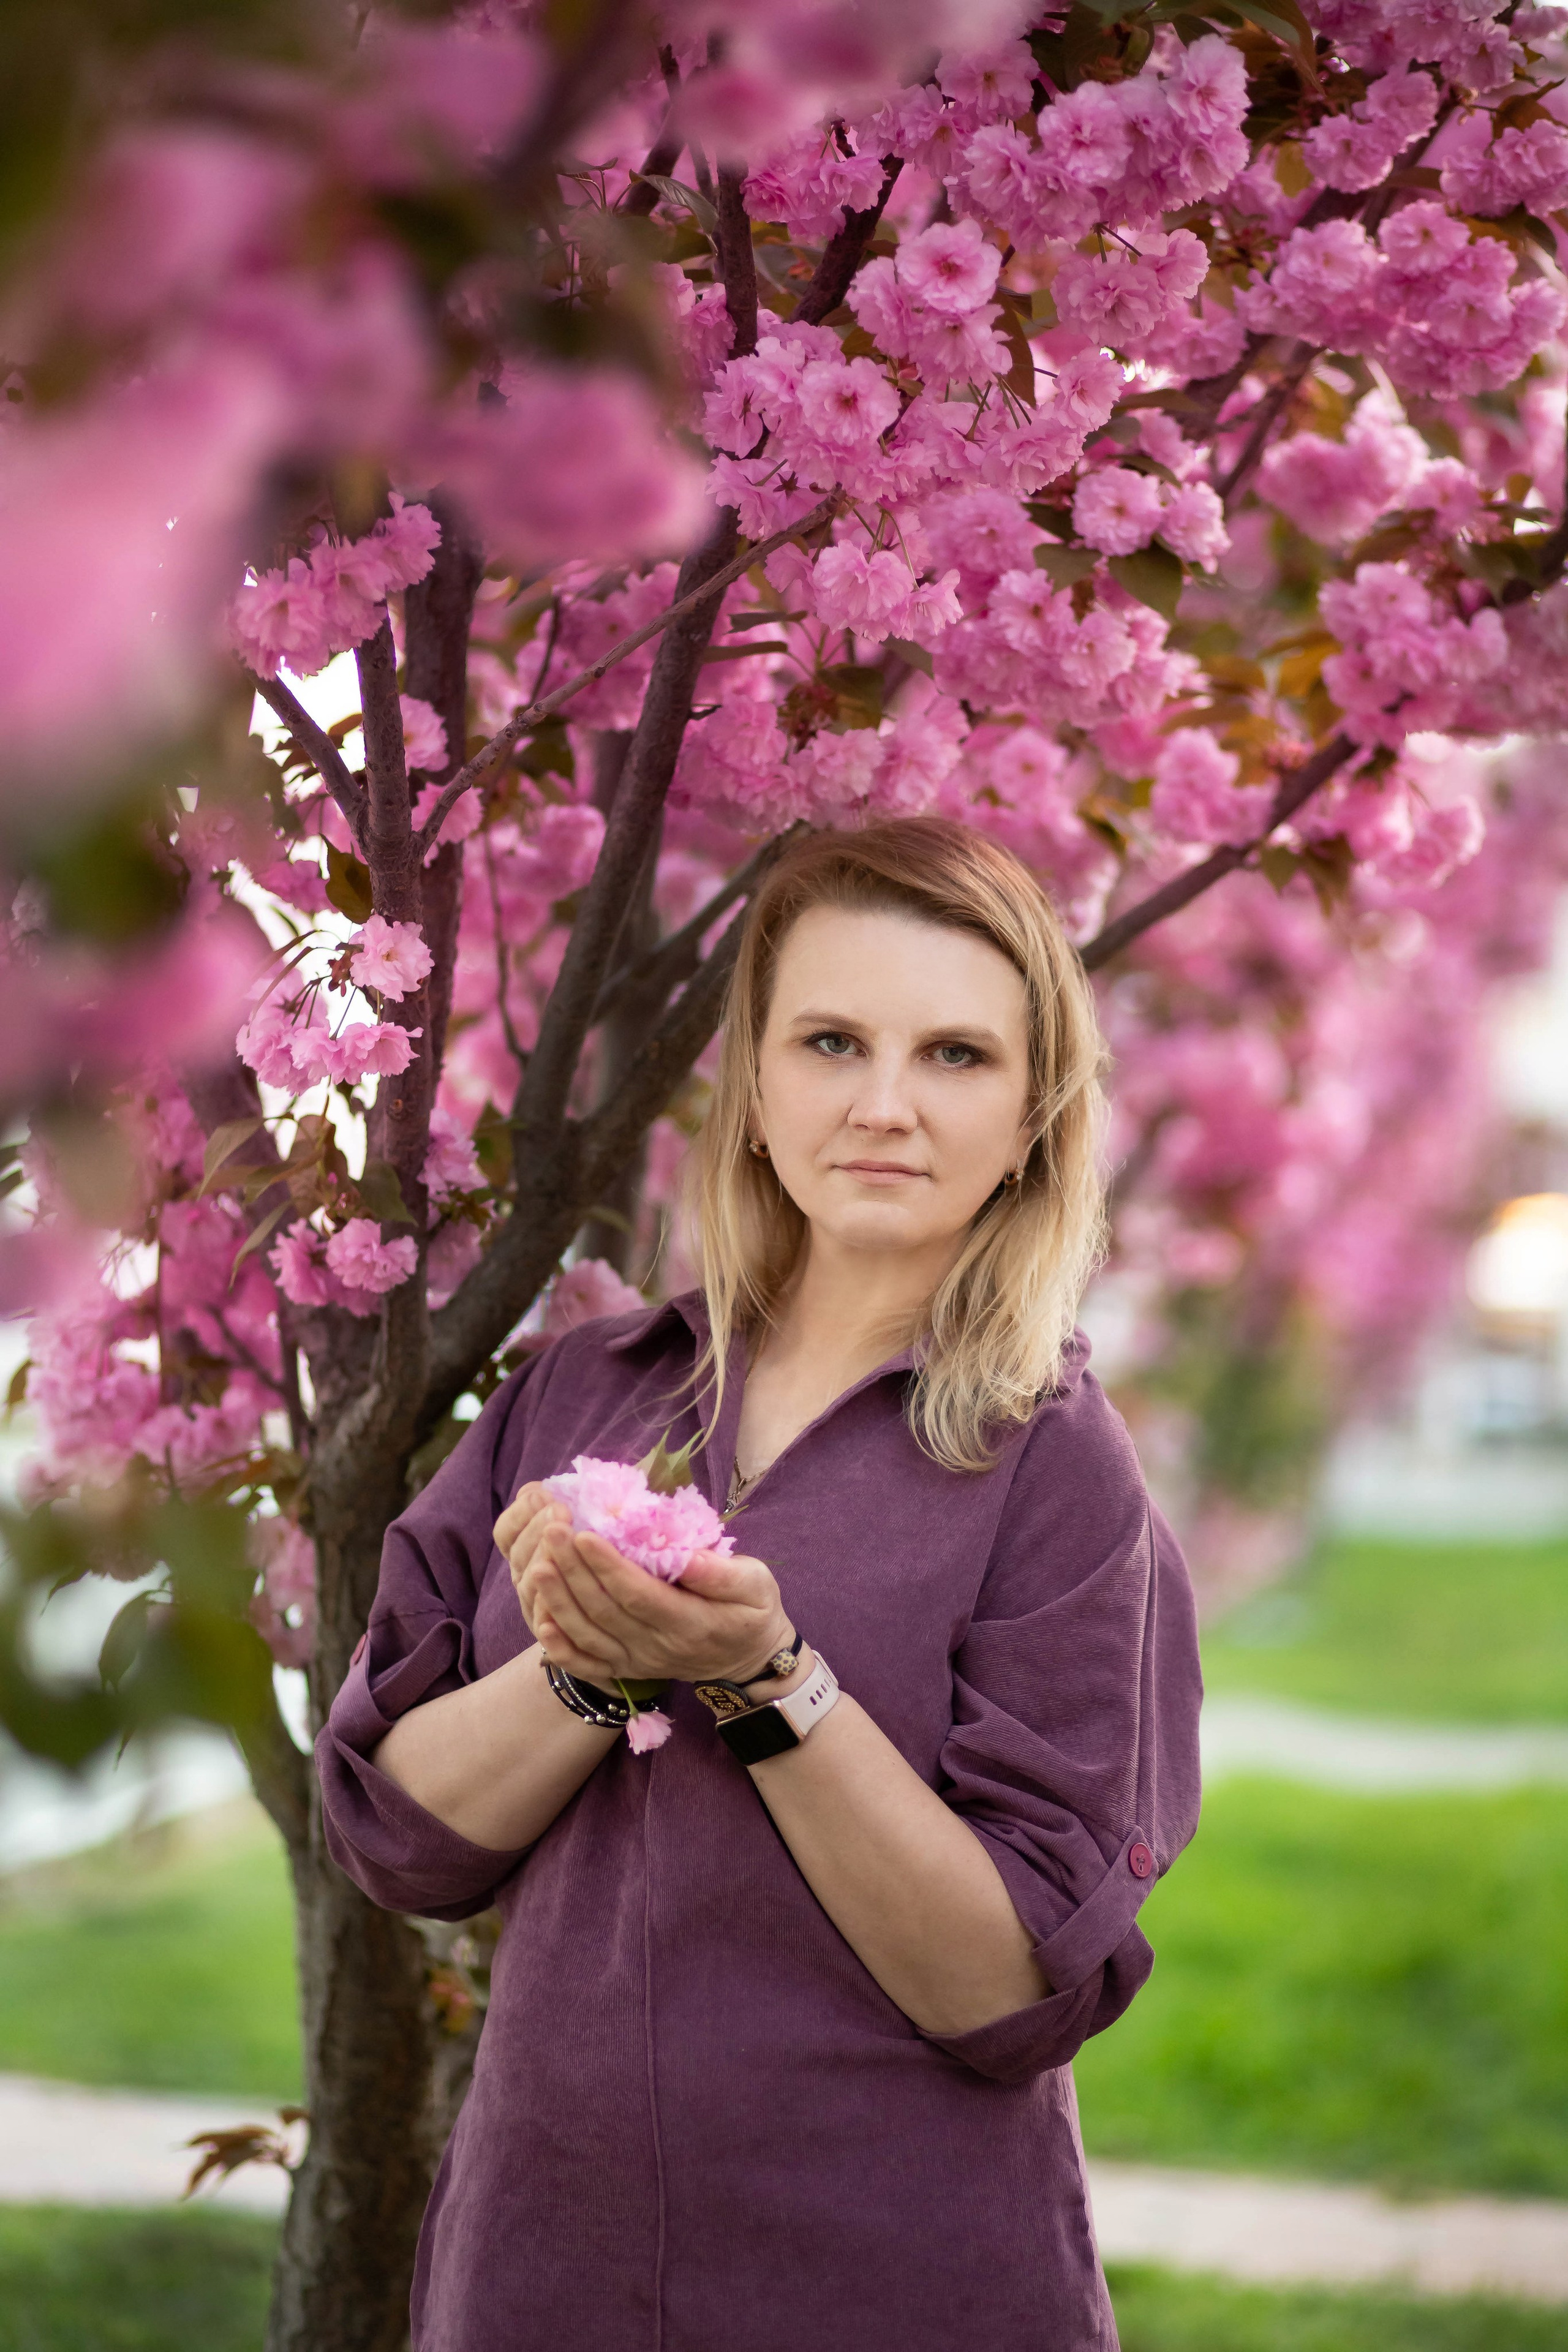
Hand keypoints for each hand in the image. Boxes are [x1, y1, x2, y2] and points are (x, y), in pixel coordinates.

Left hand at [495, 1483, 791, 1685]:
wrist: (747, 1658)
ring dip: (559, 1601)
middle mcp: (658, 1648)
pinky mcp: (627, 1670)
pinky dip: (561, 1648)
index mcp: (691, 1623)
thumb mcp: (757, 1585)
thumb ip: (724, 1574)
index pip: (639, 1594)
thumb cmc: (752, 1611)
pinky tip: (540, 1620)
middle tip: (551, 1531)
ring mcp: (639, 1663)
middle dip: (573, 1571)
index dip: (608, 1566)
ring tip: (537, 1563)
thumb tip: (688, 1556)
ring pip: (589, 1636)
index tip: (583, 1532)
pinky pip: (587, 1665)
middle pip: (605, 1611)